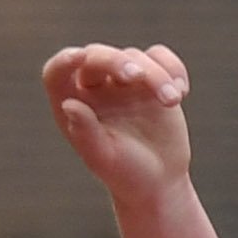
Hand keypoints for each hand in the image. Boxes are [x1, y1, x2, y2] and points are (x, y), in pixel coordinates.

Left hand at [43, 43, 192, 204]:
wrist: (158, 181)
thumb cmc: (125, 173)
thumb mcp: (103, 157)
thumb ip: (85, 132)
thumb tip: (69, 104)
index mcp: (73, 106)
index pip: (56, 74)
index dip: (63, 62)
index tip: (78, 57)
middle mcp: (94, 89)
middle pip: (97, 56)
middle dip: (117, 61)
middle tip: (137, 76)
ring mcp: (123, 81)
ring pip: (134, 56)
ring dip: (156, 75)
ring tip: (172, 100)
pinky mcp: (151, 77)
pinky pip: (158, 56)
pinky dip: (172, 67)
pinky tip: (181, 92)